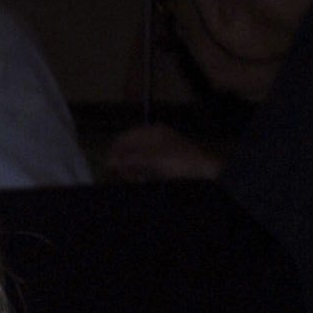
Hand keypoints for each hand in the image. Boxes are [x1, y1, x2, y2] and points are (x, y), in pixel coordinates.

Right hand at [106, 123, 222, 180]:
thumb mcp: (152, 159)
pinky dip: (142, 175)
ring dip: (133, 171)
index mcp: (152, 131)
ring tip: (138, 179)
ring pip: (135, 162)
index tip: (110, 166)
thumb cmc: (180, 161)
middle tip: (125, 175)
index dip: (115, 151)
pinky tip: (144, 180)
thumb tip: (108, 160)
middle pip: (129, 151)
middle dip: (125, 164)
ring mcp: (158, 152)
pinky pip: (145, 169)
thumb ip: (129, 159)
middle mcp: (153, 140)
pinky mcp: (162, 165)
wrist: (204, 172)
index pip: (125, 138)